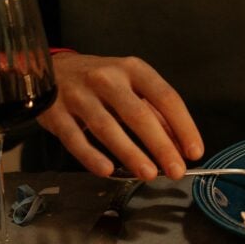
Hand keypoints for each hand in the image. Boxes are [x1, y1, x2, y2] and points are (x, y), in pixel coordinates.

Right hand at [38, 53, 202, 179]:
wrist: (49, 69)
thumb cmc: (101, 81)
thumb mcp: (131, 85)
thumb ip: (156, 113)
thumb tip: (180, 145)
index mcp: (133, 70)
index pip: (166, 98)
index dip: (184, 126)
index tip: (194, 151)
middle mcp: (107, 79)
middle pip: (139, 115)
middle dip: (161, 146)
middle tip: (177, 170)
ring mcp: (79, 95)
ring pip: (108, 128)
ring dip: (131, 154)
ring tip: (149, 174)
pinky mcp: (54, 112)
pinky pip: (74, 138)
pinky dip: (91, 156)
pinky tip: (107, 170)